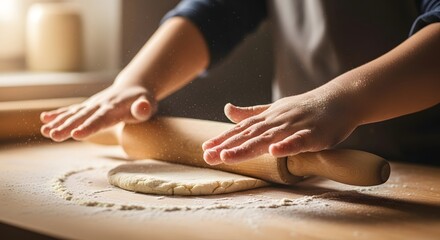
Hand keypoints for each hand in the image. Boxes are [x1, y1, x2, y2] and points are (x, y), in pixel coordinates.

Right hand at [40, 83, 156, 141]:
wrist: (134, 87)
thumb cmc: (144, 100)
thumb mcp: (149, 104)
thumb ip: (144, 108)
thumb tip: (142, 108)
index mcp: (115, 108)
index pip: (101, 119)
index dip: (89, 127)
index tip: (76, 135)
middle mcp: (100, 105)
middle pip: (82, 117)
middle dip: (67, 126)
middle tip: (53, 135)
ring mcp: (93, 104)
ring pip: (74, 114)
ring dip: (59, 122)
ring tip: (45, 131)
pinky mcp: (89, 106)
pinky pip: (72, 110)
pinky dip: (59, 113)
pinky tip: (44, 119)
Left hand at [202, 92, 358, 164]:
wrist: (338, 99)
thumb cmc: (305, 107)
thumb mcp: (275, 109)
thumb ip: (251, 113)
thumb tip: (227, 110)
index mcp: (267, 118)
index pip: (241, 130)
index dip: (223, 139)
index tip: (206, 149)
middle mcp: (276, 121)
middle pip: (249, 135)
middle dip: (227, 146)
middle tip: (208, 156)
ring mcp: (294, 127)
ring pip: (268, 138)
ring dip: (247, 147)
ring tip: (227, 156)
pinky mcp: (313, 134)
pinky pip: (299, 141)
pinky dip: (287, 146)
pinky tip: (274, 151)